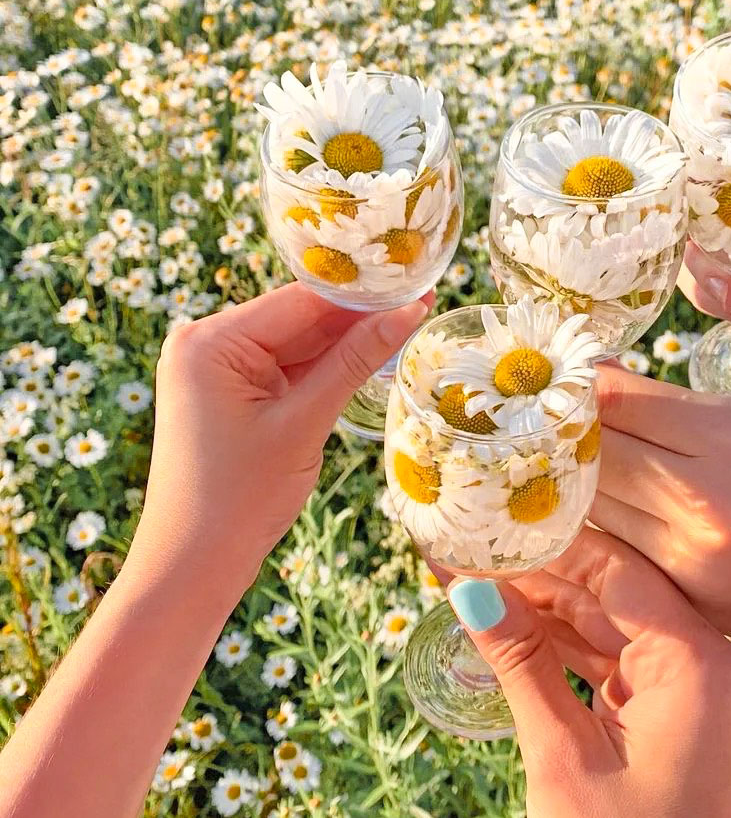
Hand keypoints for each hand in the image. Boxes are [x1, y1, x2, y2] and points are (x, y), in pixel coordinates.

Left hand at [131, 283, 430, 589]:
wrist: (191, 566)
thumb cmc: (239, 499)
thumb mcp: (304, 423)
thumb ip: (355, 361)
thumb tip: (409, 311)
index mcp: (210, 341)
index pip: (300, 301)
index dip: (362, 295)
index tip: (415, 283)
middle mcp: (205, 343)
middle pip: (298, 318)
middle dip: (358, 317)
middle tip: (421, 303)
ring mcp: (215, 368)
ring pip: (296, 342)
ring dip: (344, 343)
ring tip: (406, 324)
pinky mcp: (229, 392)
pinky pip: (285, 367)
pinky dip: (323, 368)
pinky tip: (368, 358)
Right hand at [447, 528, 730, 817]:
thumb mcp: (563, 758)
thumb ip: (521, 663)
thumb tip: (466, 589)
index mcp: (700, 662)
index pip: (616, 570)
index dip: (547, 546)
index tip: (488, 526)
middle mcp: (707, 662)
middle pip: (612, 591)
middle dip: (536, 575)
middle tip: (466, 550)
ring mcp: (692, 688)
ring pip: (608, 623)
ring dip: (541, 609)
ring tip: (472, 582)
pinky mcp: (672, 713)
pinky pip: (612, 659)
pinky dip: (562, 647)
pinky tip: (509, 626)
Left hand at [589, 367, 730, 679]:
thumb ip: (669, 405)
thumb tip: (598, 378)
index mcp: (729, 443)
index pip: (621, 403)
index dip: (585, 387)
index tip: (565, 375)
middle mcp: (700, 505)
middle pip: (598, 454)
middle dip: (574, 430)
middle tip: (558, 414)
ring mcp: (685, 563)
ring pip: (593, 503)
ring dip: (581, 477)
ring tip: (575, 454)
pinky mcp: (678, 602)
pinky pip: (614, 546)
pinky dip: (603, 521)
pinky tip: (606, 501)